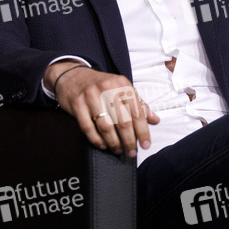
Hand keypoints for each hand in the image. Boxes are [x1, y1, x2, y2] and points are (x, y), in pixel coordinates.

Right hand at [44, 61, 159, 156]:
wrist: (73, 75)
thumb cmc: (101, 85)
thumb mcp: (122, 88)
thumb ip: (138, 104)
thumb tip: (155, 120)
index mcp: (122, 84)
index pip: (136, 111)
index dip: (142, 131)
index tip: (145, 145)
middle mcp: (107, 88)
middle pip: (122, 121)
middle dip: (129, 141)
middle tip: (131, 152)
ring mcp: (91, 96)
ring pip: (106, 126)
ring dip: (114, 143)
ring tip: (118, 150)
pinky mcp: (77, 104)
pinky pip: (88, 127)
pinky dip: (96, 140)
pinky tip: (103, 145)